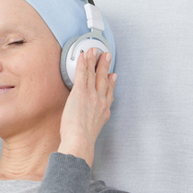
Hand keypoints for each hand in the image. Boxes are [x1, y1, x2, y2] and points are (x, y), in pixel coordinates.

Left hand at [58, 47, 116, 167]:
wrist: (80, 140)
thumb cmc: (82, 140)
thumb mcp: (93, 132)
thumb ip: (93, 125)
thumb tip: (89, 127)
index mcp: (103, 111)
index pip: (109, 93)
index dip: (111, 83)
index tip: (112, 76)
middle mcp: (100, 101)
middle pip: (104, 80)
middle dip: (105, 67)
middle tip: (107, 56)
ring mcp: (91, 95)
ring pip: (93, 74)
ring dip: (94, 61)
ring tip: (95, 51)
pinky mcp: (80, 92)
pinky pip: (83, 74)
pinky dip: (84, 64)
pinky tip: (84, 56)